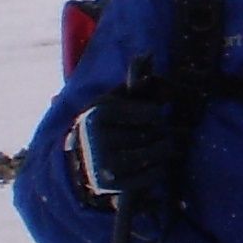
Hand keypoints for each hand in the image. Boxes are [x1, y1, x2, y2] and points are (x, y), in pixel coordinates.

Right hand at [68, 86, 181, 209]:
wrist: (79, 163)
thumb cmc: (104, 126)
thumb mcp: (111, 102)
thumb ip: (132, 82)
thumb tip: (147, 56)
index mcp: (98, 115)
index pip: (150, 112)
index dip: (154, 113)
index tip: (148, 116)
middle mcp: (99, 140)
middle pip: (154, 132)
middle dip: (161, 131)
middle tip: (156, 133)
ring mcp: (107, 165)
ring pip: (156, 153)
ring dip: (163, 149)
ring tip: (158, 146)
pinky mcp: (116, 185)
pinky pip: (154, 174)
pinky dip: (160, 168)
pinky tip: (154, 163)